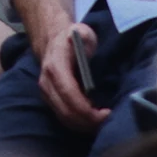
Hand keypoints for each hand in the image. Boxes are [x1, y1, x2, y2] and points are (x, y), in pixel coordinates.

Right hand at [36, 20, 107, 134]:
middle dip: (89, 121)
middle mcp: (46, 82)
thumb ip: (82, 36)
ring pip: (64, 118)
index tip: (106, 113)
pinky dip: (79, 123)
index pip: (68, 93)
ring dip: (84, 125)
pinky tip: (93, 120)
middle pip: (66, 111)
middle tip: (109, 121)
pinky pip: (63, 117)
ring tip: (103, 122)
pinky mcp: (49, 100)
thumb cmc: (72, 38)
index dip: (86, 109)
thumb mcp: (81, 31)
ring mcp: (46, 93)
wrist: (52, 42)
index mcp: (55, 67)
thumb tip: (80, 38)